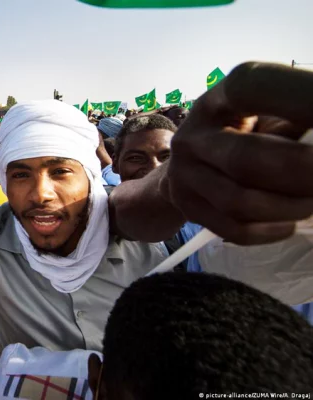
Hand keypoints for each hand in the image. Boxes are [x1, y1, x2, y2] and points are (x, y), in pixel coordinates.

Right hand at [164, 62, 312, 244]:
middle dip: (299, 172)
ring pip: (239, 200)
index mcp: (218, 101)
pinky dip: (268, 231)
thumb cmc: (243, 137)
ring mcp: (182, 173)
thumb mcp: (266, 120)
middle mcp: (191, 135)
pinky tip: (289, 225)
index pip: (248, 87)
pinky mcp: (185, 205)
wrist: (190, 167)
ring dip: (289, 207)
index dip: (292, 96)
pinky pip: (232, 228)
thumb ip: (294, 122)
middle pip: (245, 157)